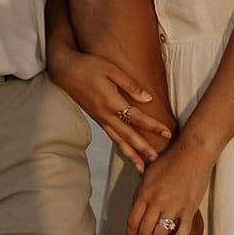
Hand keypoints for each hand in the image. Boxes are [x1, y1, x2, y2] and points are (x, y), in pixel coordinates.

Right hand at [50, 46, 171, 172]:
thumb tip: (148, 99)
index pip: (137, 118)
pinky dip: (120, 147)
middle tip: (156, 160)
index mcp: (111, 102)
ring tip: (141, 168)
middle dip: (143, 149)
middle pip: (128, 136)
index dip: (153, 126)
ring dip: (131, 155)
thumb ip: (130, 85)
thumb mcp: (112, 69)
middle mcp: (105, 115)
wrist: (65, 71)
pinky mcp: (97, 119)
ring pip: (118, 141)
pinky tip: (127, 152)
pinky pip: (111, 136)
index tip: (168, 133)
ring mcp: (100, 119)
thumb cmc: (89, 66)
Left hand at [120, 139, 209, 234]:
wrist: (192, 151)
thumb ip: (141, 193)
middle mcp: (156, 201)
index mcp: (144, 193)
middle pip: (144, 231)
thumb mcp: (148, 175)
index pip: (132, 222)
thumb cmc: (169, 160)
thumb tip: (134, 209)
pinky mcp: (189, 208)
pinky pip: (182, 231)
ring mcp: (173, 206)